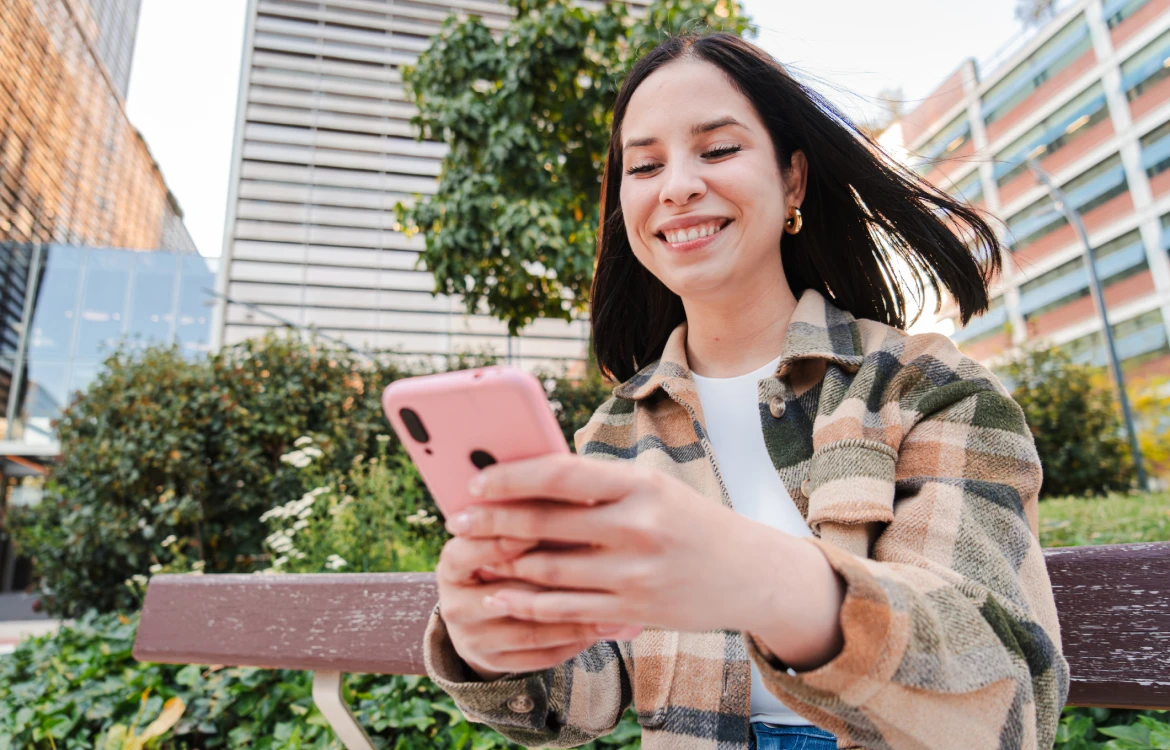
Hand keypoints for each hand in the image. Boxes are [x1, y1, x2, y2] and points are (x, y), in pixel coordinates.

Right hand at [435, 530, 643, 679]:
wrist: (478, 616)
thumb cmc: (503, 557)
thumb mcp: (498, 536)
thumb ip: (524, 518)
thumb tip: (574, 492)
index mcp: (451, 565)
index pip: (470, 552)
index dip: (504, 540)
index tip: (545, 523)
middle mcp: (455, 605)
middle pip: (506, 594)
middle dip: (552, 579)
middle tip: (595, 563)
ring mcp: (473, 640)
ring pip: (530, 630)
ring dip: (574, 615)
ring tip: (612, 597)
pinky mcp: (497, 664)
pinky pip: (543, 655)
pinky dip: (576, 639)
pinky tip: (605, 624)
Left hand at [445, 454, 787, 635]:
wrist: (752, 575)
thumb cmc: (692, 522)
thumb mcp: (653, 489)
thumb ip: (598, 486)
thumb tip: (529, 477)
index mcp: (640, 485)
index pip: (560, 474)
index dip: (511, 477)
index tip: (476, 479)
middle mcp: (637, 528)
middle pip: (546, 523)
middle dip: (493, 521)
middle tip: (458, 519)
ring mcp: (635, 575)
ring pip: (549, 570)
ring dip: (503, 564)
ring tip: (473, 555)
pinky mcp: (633, 612)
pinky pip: (567, 610)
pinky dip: (528, 604)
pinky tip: (503, 596)